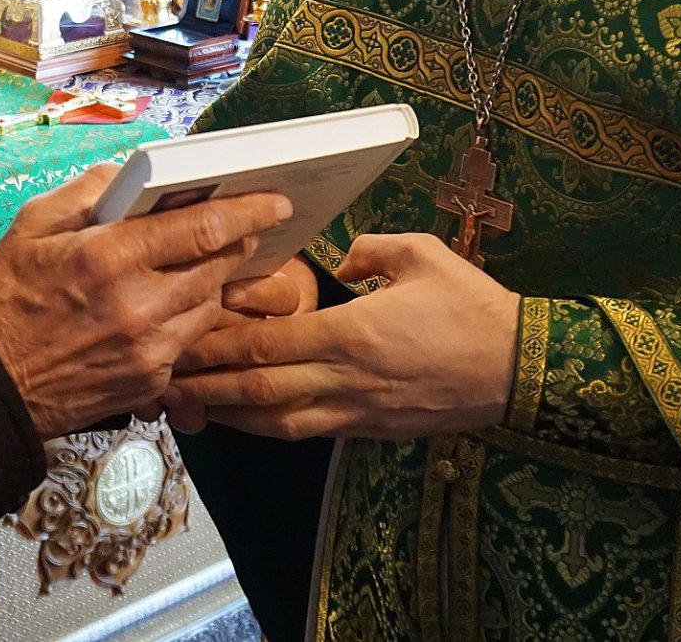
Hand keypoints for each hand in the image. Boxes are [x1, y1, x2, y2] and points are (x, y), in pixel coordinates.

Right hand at [0, 166, 291, 438]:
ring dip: (214, 281)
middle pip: (218, 266)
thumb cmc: (4, 301)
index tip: (274, 201)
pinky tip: (170, 306)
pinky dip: (189, 319)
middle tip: (243, 226)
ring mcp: (149, 350)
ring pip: (211, 305)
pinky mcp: (151, 382)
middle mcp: (138, 305)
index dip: (247, 210)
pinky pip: (190, 341)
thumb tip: (130, 173)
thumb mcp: (30, 227)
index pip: (202, 227)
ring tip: (200, 265)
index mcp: (109, 258)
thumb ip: (86, 192)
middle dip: (236, 242)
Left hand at [161, 233, 515, 440]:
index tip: (183, 335)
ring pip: (275, 423)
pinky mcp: (369, 429)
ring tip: (188, 405)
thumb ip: (372, 249)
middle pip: (258, 391)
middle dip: (206, 386)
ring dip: (227, 416)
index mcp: (353, 334)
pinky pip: (306, 431)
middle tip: (162, 380)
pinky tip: (243, 419)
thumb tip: (341, 257)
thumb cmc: (473, 307)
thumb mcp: (422, 254)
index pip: (267, 345)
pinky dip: (267, 427)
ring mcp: (356, 411)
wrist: (518, 370)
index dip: (219, 345)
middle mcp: (346, 380)